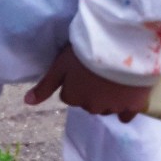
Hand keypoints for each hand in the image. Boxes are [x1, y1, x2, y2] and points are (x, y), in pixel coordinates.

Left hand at [24, 45, 151, 122]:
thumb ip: (45, 85)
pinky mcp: (132, 107)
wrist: (122, 45)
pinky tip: (127, 95)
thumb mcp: (61, 64)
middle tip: (100, 71)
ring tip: (115, 77)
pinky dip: (125, 108)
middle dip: (92, 91)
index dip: (76, 82)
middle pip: (88, 103)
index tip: (83, 68)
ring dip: (108, 98)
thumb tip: (27, 102)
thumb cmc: (87, 50)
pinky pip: (125, 115)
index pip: (70, 96)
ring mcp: (112, 108)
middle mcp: (91, 107)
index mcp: (73, 97)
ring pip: (107, 108)